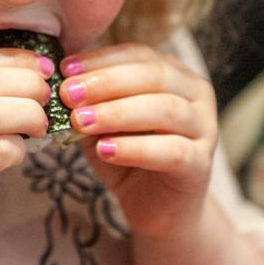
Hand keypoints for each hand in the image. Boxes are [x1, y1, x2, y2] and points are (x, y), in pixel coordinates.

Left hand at [58, 43, 218, 238]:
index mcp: (174, 74)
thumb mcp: (103, 124)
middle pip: (154, 76)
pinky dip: (134, 148)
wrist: (158, 210)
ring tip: (81, 121)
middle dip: (107, 83)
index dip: (101, 60)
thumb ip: (89, 103)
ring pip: (165, 110)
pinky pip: (171, 150)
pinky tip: (105, 150)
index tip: (65, 69)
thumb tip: (60, 83)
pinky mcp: (201, 165)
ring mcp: (204, 129)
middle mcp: (196, 95)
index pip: (139, 54)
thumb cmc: (129, 157)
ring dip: (118, 113)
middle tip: (69, 94)